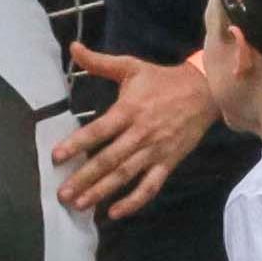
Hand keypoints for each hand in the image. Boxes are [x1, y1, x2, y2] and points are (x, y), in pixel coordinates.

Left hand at [52, 45, 214, 218]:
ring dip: (102, 192)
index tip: (57, 158)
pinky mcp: (168, 163)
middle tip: (63, 194)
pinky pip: (150, 186)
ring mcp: (155, 151)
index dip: (77, 144)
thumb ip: (100, 62)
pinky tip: (115, 213)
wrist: (204, 92)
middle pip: (109, 159)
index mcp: (128, 110)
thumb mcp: (131, 67)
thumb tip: (73, 48)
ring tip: (80, 205)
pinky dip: (134, 201)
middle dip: (84, 178)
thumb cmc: (161, 81)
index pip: (99, 130)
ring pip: (125, 175)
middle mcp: (140, 134)